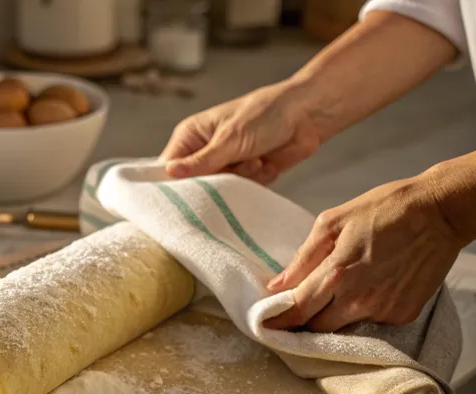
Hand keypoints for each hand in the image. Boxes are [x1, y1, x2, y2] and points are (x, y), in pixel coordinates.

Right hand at [160, 81, 321, 183]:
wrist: (307, 115)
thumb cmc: (264, 114)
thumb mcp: (229, 139)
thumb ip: (201, 162)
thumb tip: (169, 173)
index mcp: (192, 136)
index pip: (168, 167)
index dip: (172, 183)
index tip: (181, 196)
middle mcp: (205, 152)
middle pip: (194, 185)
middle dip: (216, 181)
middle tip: (231, 170)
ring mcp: (226, 164)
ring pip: (220, 191)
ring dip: (241, 179)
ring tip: (255, 159)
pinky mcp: (246, 175)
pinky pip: (242, 192)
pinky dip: (256, 180)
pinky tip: (266, 162)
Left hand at [263, 175, 463, 332]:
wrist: (439, 212)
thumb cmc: (382, 210)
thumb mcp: (332, 222)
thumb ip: (302, 258)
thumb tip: (277, 285)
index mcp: (336, 274)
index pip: (296, 311)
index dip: (277, 321)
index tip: (264, 324)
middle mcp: (358, 299)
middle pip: (316, 328)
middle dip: (304, 320)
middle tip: (301, 305)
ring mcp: (383, 310)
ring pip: (342, 329)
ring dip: (332, 317)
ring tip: (336, 294)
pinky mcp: (402, 315)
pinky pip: (371, 323)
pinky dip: (362, 311)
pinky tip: (369, 289)